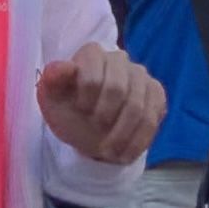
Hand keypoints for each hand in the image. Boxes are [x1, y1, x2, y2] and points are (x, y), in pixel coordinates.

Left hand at [40, 42, 166, 167]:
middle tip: (95, 132)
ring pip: (138, 107)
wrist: (87, 127)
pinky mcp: (156, 93)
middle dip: (105, 118)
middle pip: (118, 90)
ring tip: (109, 152)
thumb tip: (62, 68)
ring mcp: (141, 76)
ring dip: (122, 136)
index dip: (86, 102)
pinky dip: (138, 141)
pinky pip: (153, 118)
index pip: (93, 78)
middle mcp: (120, 59)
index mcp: (92, 54)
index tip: (80, 112)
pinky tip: (125, 153)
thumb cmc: (68, 108)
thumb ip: (52, 80)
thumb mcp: (52, 99)